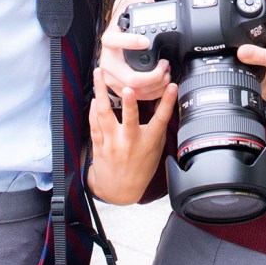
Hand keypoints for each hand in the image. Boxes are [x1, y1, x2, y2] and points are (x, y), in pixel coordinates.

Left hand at [88, 66, 176, 202]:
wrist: (120, 190)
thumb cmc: (140, 169)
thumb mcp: (155, 150)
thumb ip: (157, 128)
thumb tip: (164, 105)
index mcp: (148, 142)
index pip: (161, 119)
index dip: (167, 102)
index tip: (172, 86)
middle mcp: (130, 142)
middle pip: (130, 119)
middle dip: (129, 103)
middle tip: (129, 87)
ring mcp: (113, 143)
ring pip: (105, 115)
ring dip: (101, 93)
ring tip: (99, 74)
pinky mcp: (99, 145)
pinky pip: (94, 124)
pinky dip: (93, 110)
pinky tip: (94, 97)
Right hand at [99, 0, 171, 100]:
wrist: (114, 37)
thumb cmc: (124, 23)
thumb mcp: (129, 6)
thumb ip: (139, 1)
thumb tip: (148, 1)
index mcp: (109, 40)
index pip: (114, 41)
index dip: (130, 42)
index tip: (146, 41)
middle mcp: (107, 60)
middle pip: (129, 78)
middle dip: (154, 76)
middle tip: (165, 65)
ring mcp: (111, 76)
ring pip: (135, 90)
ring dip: (156, 86)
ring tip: (167, 74)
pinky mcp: (117, 87)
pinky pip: (136, 96)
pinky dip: (152, 94)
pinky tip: (162, 85)